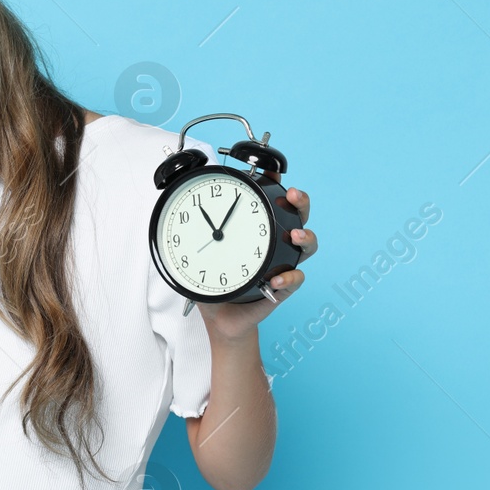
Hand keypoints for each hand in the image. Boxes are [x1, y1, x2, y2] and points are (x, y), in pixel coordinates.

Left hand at [197, 185, 315, 340]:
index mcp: (257, 231)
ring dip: (306, 237)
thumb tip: (183, 209)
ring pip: (307, 245)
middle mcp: (274, 244)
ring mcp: (282, 264)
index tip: (272, 171)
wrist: (219, 318)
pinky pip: (295, 280)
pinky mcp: (282, 288)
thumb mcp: (199, 254)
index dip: (276, 186)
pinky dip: (289, 278)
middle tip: (293, 195)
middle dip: (300, 202)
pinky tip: (276, 280)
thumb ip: (193, 234)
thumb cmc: (212, 283)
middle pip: (298, 216)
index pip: (271, 203)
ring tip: (296, 236)